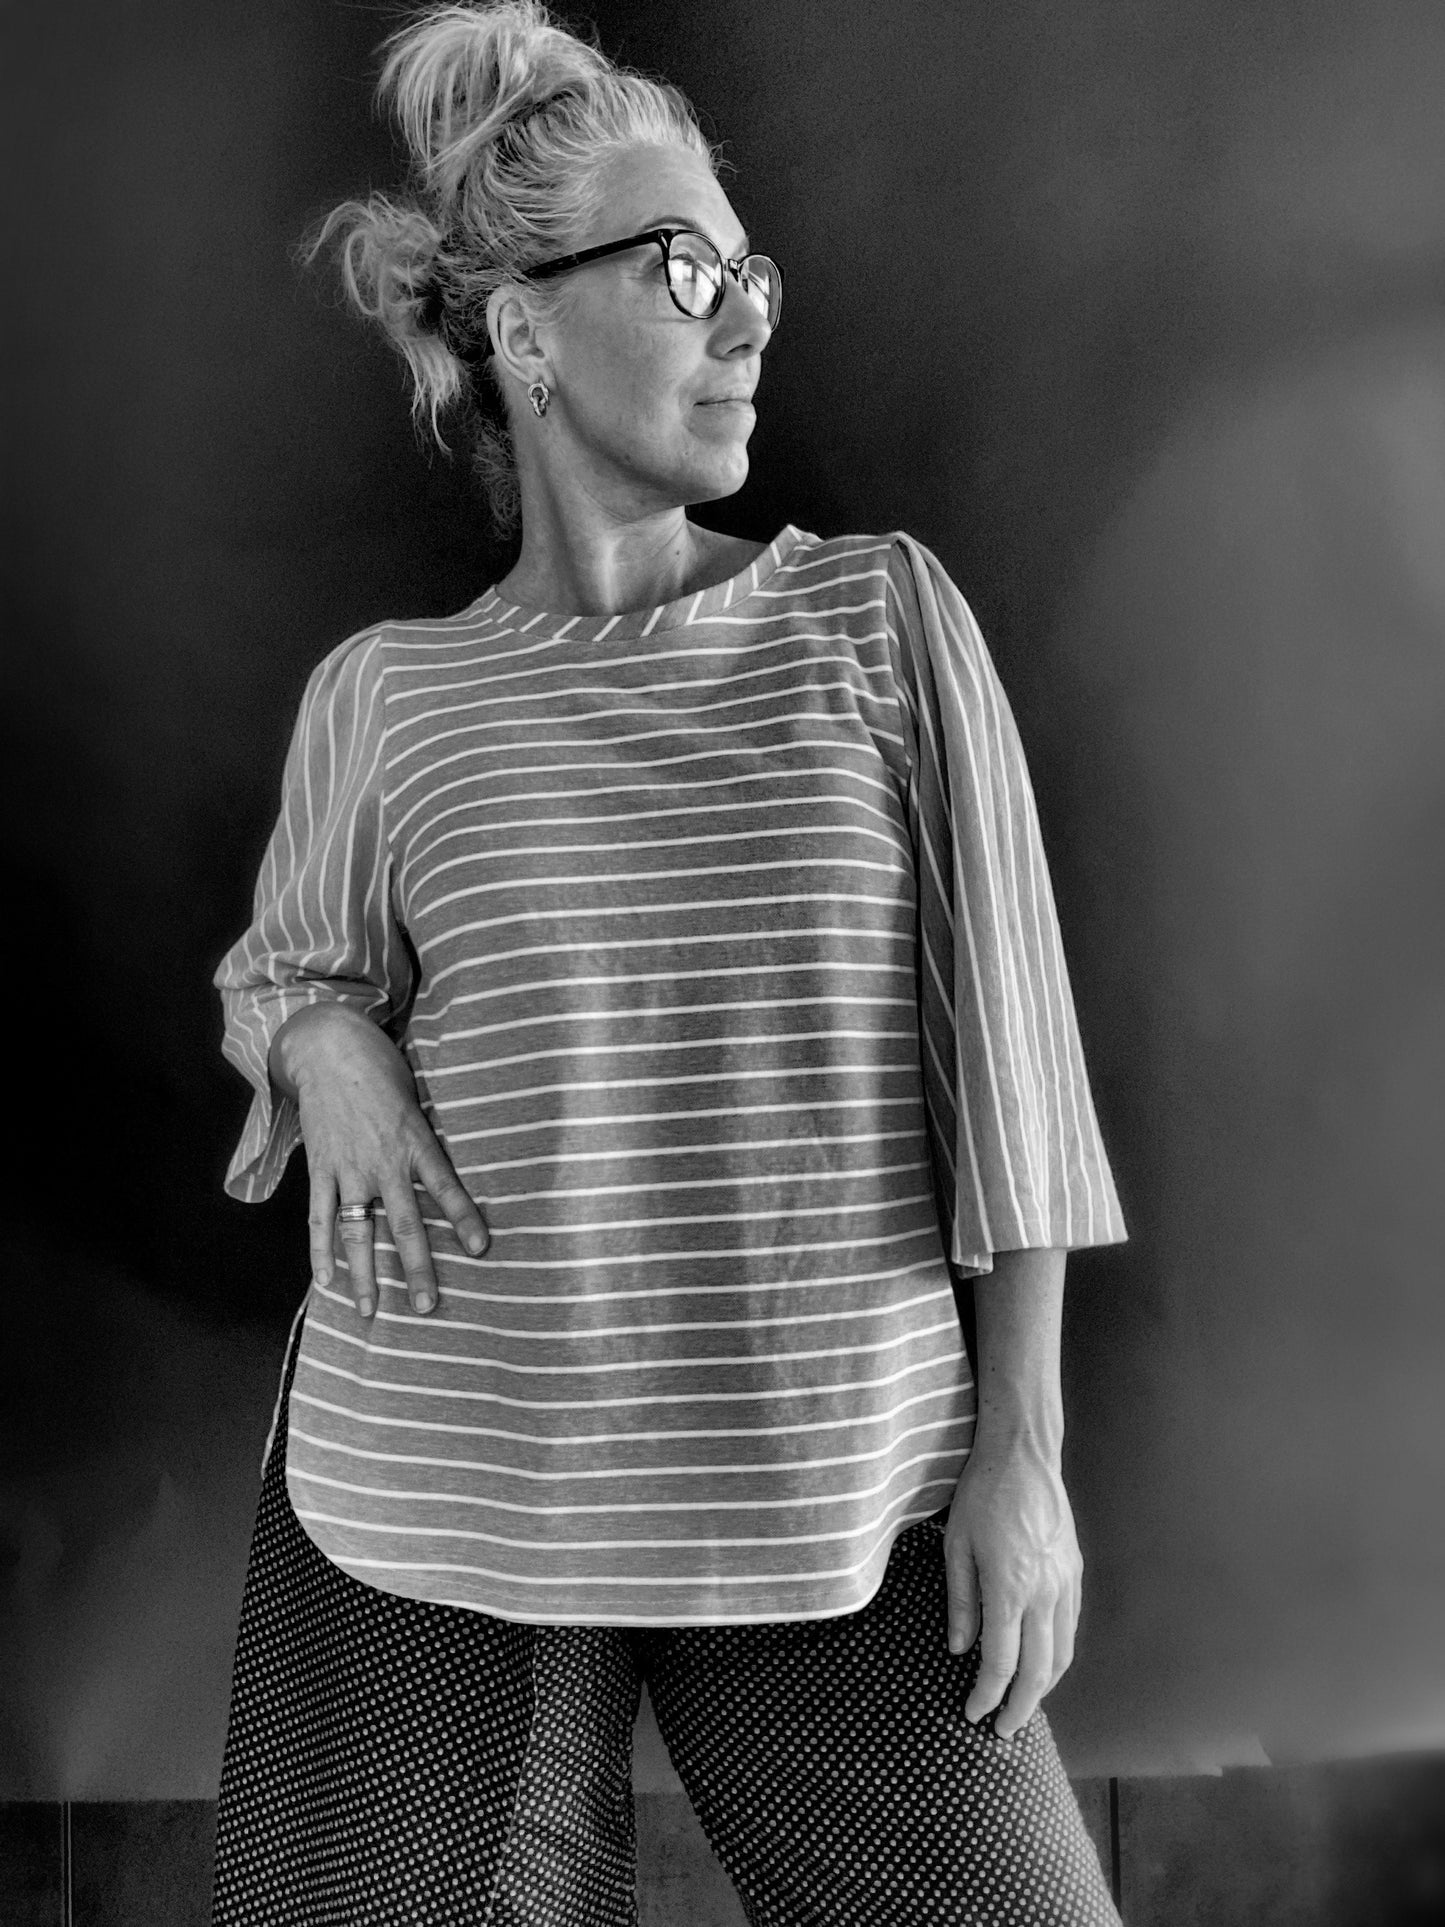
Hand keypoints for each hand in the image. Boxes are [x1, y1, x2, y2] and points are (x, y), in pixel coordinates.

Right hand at [269, 1003, 488, 1318]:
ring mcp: (348, 1166)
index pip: (445, 1186)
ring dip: (365, 1273)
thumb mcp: (416, 1097)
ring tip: (369, 1310)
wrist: (329, 1046)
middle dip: (417, 1267)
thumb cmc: (381, 1069)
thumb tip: (445, 1168)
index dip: (463, 1217)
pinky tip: (325, 1282)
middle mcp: (383, 1159)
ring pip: (358, 1230)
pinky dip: (320, 1249)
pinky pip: (319, 1215)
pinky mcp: (320, 1167)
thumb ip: (427, 1136)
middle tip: (426, 1305)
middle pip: (404, 1223)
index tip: (480, 1248)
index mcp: (415, 1140)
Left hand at [943, 1444, 1082, 1738]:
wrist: (1023, 1455)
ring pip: (1062, 1654)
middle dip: (1020, 1708)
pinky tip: (1043, 1663)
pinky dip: (1058, 1656)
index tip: (972, 1714)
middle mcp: (1044, 1593)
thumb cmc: (982, 1494)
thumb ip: (960, 1601)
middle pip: (1038, 1671)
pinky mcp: (1074, 1572)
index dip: (986, 1695)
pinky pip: (1071, 1627)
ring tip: (1023, 1706)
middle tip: (1002, 1731)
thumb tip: (958, 1649)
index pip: (1001, 1663)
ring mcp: (1065, 1584)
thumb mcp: (955, 1546)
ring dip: (1044, 1687)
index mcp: (1010, 1589)